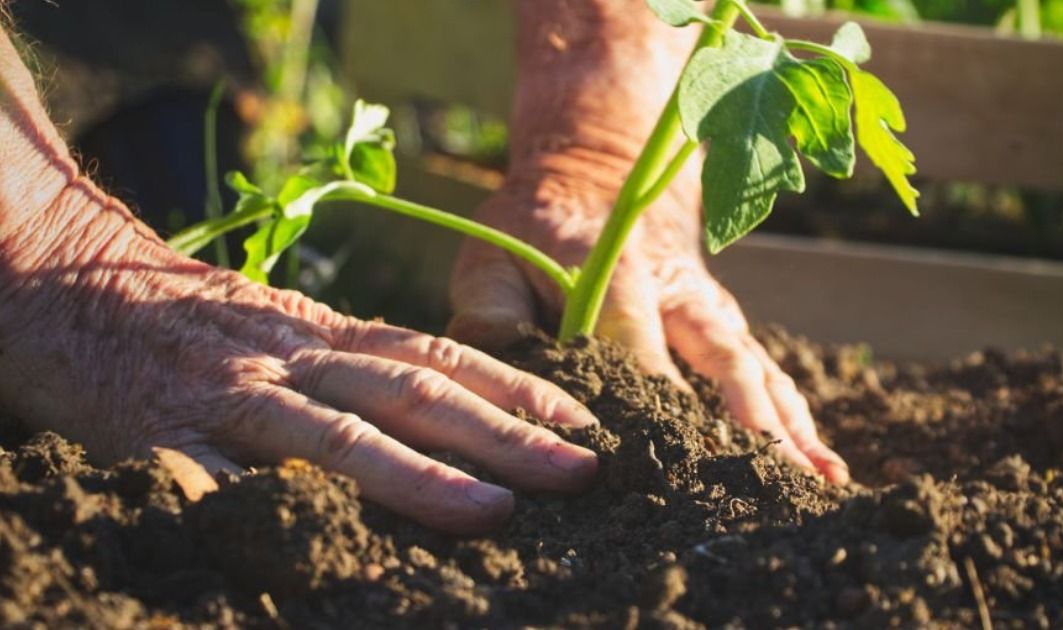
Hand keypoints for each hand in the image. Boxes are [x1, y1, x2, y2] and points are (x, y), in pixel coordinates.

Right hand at [0, 177, 598, 534]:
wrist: (70, 275)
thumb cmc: (191, 314)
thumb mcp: (284, 323)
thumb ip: (352, 362)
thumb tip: (449, 414)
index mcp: (325, 332)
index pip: (439, 356)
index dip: (516, 390)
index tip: (583, 423)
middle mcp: (294, 358)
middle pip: (413, 393)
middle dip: (503, 435)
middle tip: (579, 471)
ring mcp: (233, 396)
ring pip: (336, 435)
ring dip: (418, 476)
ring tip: (492, 510)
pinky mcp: (160, 434)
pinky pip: (214, 481)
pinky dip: (262, 512)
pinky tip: (312, 548)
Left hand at [448, 172, 848, 484]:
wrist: (601, 175)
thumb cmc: (536, 230)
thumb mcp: (493, 257)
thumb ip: (490, 317)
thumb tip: (499, 385)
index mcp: (618, 274)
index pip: (638, 346)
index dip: (654, 399)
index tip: (667, 460)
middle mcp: (680, 293)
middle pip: (723, 361)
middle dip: (749, 423)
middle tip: (771, 480)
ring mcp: (711, 310)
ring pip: (758, 370)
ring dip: (788, 426)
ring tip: (819, 481)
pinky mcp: (727, 325)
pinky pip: (768, 373)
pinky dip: (796, 418)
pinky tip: (822, 466)